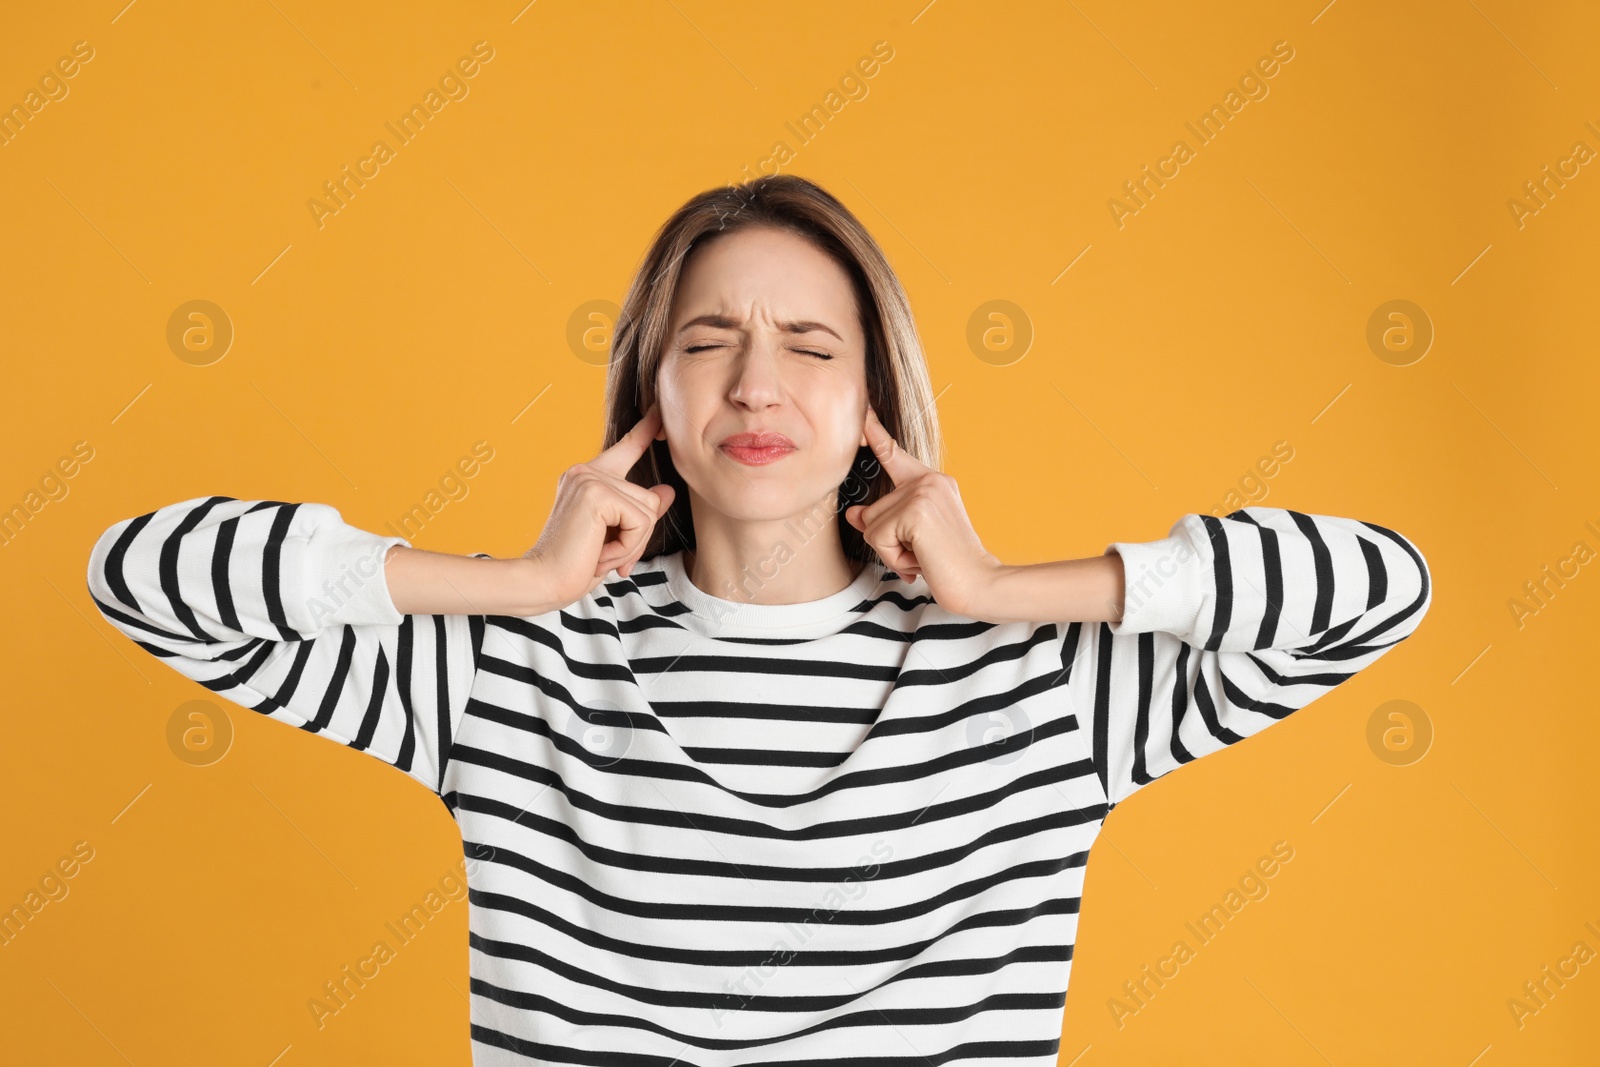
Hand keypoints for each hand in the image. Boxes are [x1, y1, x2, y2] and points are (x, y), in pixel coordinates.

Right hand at [524, 402, 675, 606]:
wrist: (543, 581)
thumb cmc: (574, 565)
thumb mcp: (615, 537)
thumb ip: (640, 512)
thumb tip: (667, 491)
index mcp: (587, 478)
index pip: (625, 449)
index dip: (646, 430)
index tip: (660, 411)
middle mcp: (586, 472)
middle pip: (648, 499)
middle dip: (637, 537)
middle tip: (605, 555)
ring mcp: (590, 479)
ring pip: (648, 512)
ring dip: (631, 545)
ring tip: (598, 555)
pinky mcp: (597, 494)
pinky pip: (640, 522)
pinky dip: (627, 547)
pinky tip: (600, 555)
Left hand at [843, 405, 1002, 615]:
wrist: (978, 583)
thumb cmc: (949, 566)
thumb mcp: (911, 539)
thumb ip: (884, 521)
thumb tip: (854, 514)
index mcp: (933, 483)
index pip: (895, 455)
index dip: (875, 433)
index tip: (863, 412)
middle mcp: (929, 480)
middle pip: (873, 511)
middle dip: (888, 542)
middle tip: (922, 553)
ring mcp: (922, 493)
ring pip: (872, 526)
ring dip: (891, 553)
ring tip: (923, 557)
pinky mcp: (915, 510)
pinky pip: (878, 538)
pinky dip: (894, 558)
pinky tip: (920, 561)